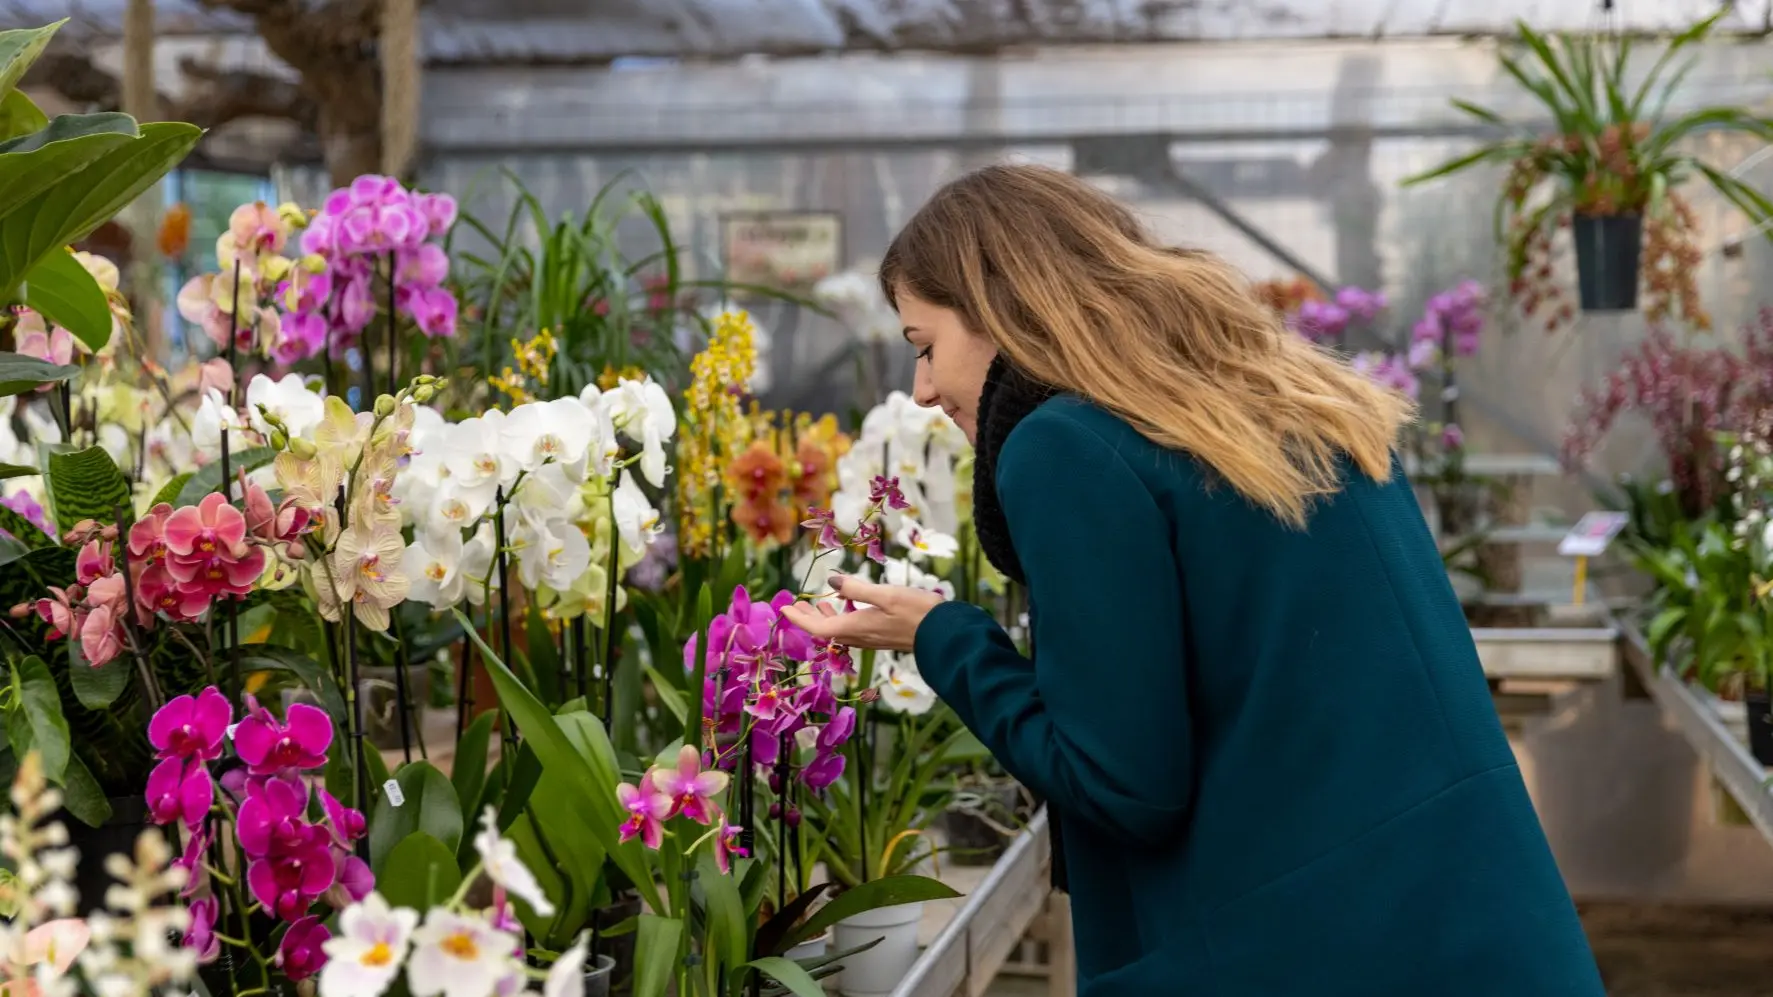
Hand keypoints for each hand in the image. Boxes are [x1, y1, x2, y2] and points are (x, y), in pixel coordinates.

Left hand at [779, 575, 944, 652]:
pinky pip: (853, 629)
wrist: (943, 635)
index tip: (785, 609)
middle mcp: (860, 637)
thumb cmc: (917, 612)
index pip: (818, 628)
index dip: (800, 619)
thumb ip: (857, 589)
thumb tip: (831, 582)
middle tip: (795, 606)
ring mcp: (871, 638)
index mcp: (855, 628)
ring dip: (825, 617)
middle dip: (809, 618)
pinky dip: (842, 617)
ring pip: (839, 630)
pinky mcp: (881, 636)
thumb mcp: (886, 595)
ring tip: (818, 603)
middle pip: (826, 630)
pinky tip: (848, 605)